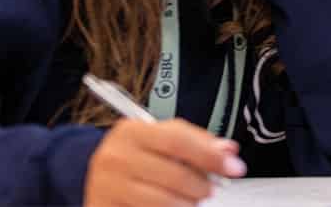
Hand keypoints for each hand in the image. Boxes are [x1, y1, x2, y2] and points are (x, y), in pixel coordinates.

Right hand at [84, 118, 246, 206]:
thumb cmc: (137, 154)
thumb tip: (228, 152)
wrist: (95, 174)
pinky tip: (175, 206)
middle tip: (212, 188)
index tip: (234, 168)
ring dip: (188, 204)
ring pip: (162, 201)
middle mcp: (115, 157)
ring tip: (194, 199)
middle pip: (174, 174)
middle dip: (202, 185)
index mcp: (132, 131)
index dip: (210, 156)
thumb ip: (196, 141)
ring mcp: (106, 187)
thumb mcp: (162, 138)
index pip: (179, 141)